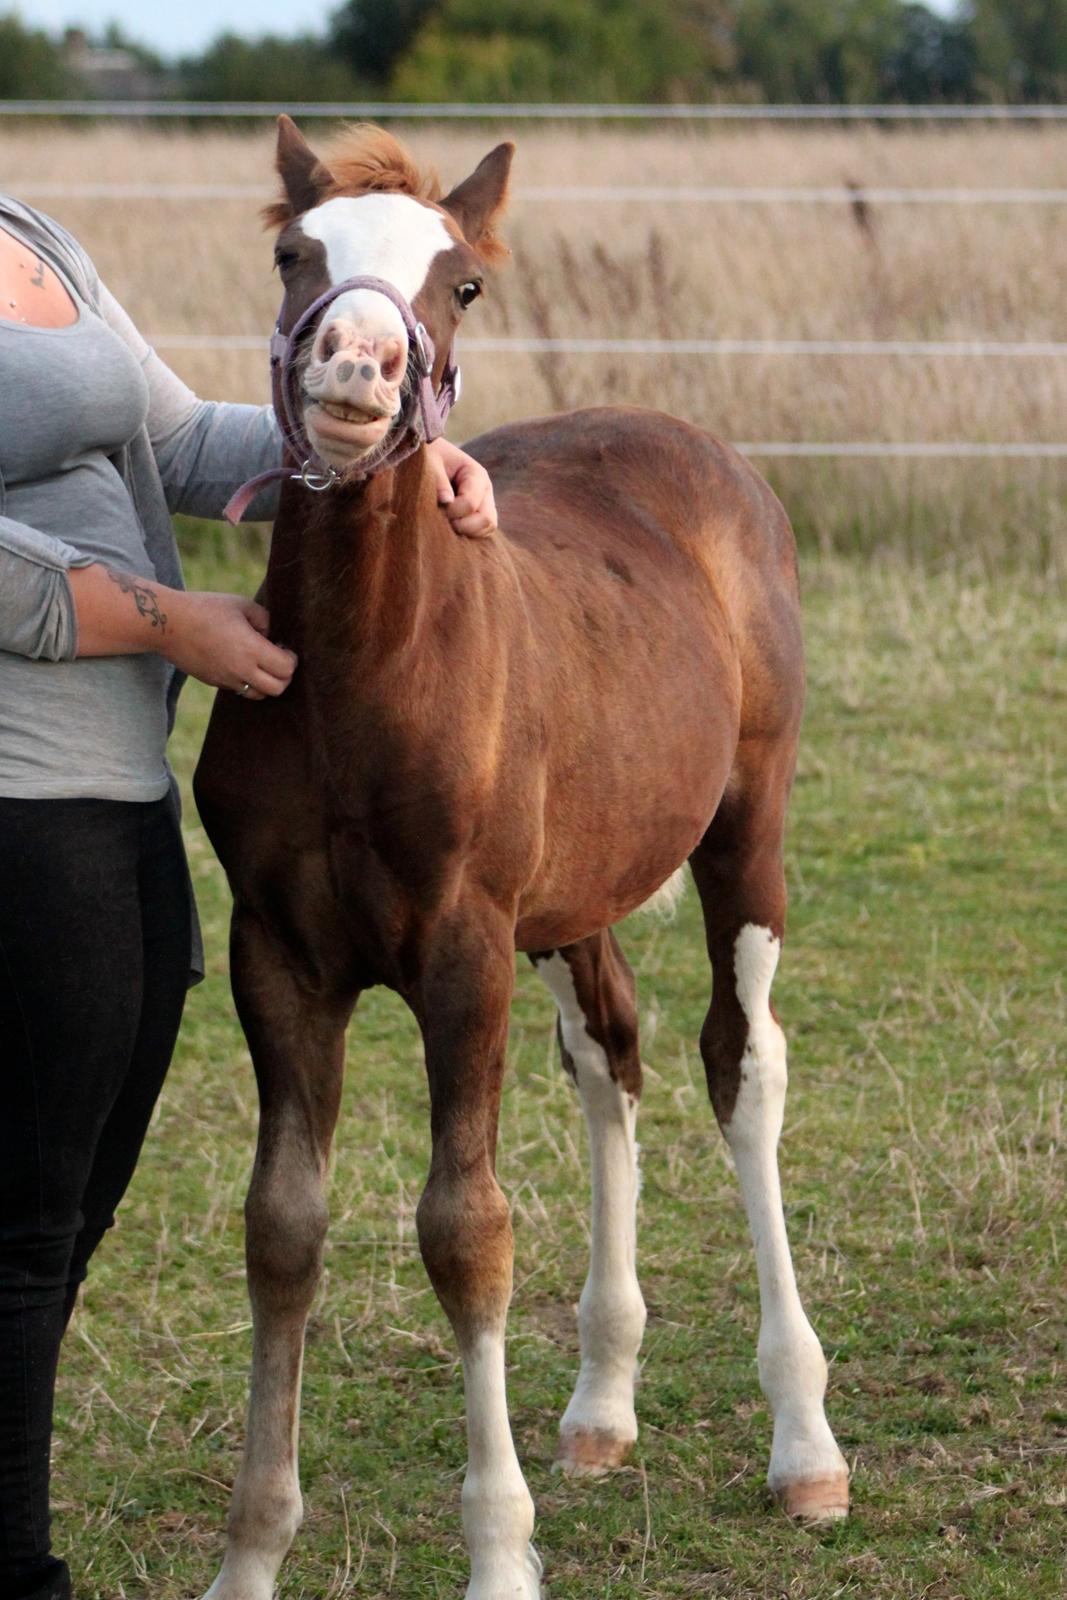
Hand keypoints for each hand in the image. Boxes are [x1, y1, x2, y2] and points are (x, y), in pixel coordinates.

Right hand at [159, 591, 296, 700]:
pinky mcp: (215, 682)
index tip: (284, 647)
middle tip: (278, 658)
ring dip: (267, 683)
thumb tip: (272, 635)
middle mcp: (241, 670)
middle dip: (284, 675)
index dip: (291, 659)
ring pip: (259, 695)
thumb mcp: (240, 604)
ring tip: (261, 663)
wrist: (167, 625)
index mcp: (250, 649)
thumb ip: (264, 618)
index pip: (286, 669)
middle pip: (278, 688)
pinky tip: (242, 664)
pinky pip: (240, 690)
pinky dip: (249, 682)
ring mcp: (226, 679)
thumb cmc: (205, 609)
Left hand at [426, 436, 497, 537]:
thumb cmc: (430, 457)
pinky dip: (468, 535)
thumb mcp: (430, 462)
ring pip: (487, 528)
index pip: (470, 503)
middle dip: (463, 526)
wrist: (431, 457)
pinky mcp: (479, 515)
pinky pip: (481, 532)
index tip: (436, 507)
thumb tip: (446, 501)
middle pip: (487, 520)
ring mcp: (485, 504)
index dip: (452, 511)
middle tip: (443, 521)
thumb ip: (438, 480)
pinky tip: (451, 529)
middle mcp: (485, 490)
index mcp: (476, 474)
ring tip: (446, 525)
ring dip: (467, 532)